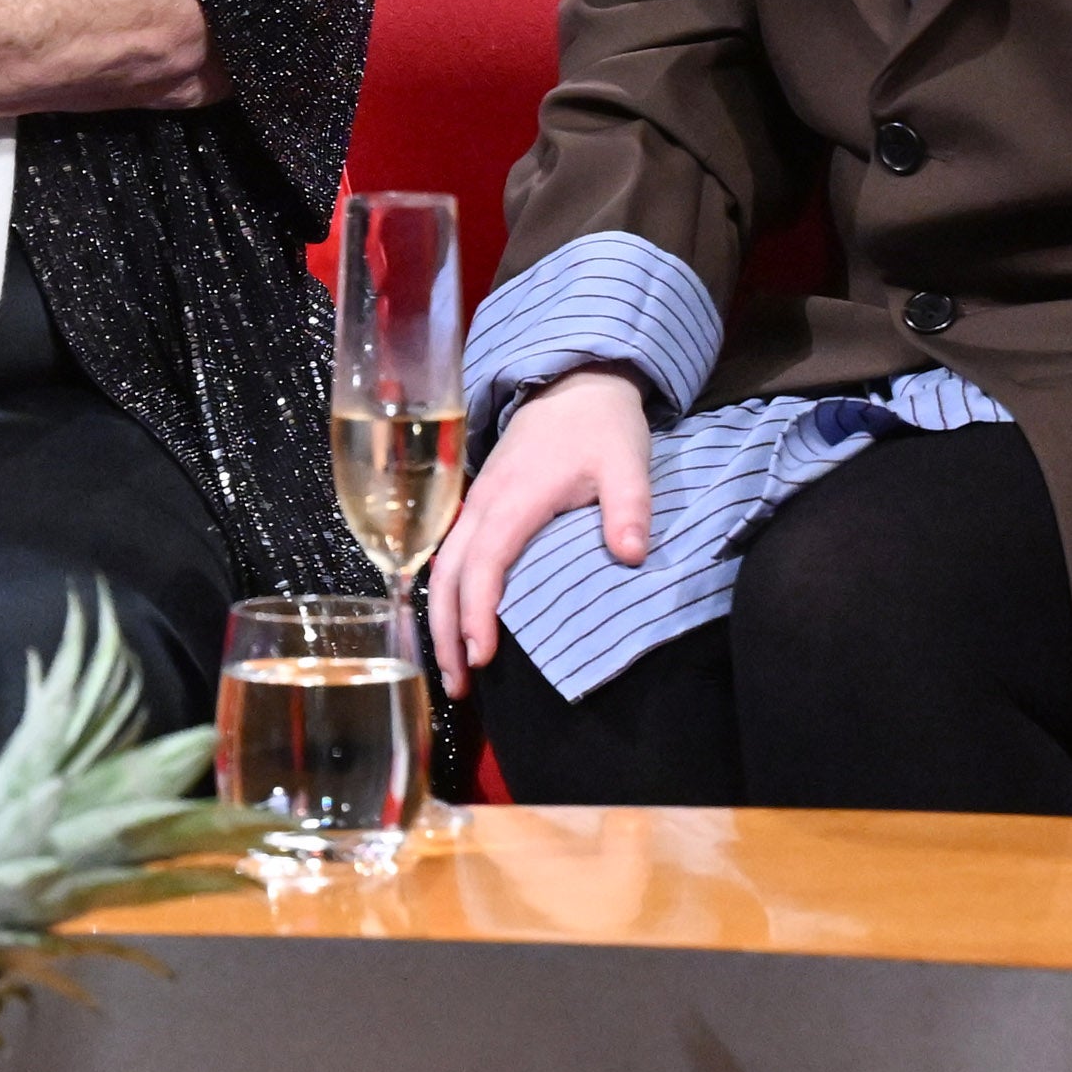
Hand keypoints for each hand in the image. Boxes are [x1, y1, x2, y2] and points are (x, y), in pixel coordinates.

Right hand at [425, 370, 651, 694]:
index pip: (485, 563)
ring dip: (440, 619)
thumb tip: (632, 555)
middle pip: (447, 574)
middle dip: (446, 632)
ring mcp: (475, 504)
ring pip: (440, 568)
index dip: (478, 612)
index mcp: (515, 499)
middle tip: (457, 685)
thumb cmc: (600, 427)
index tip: (482, 656)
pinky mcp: (478, 507)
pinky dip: (446, 597)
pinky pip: (449, 557)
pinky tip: (455, 627)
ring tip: (452, 671)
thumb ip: (629, 507)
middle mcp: (483, 504)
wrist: (575, 385)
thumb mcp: (627, 461)